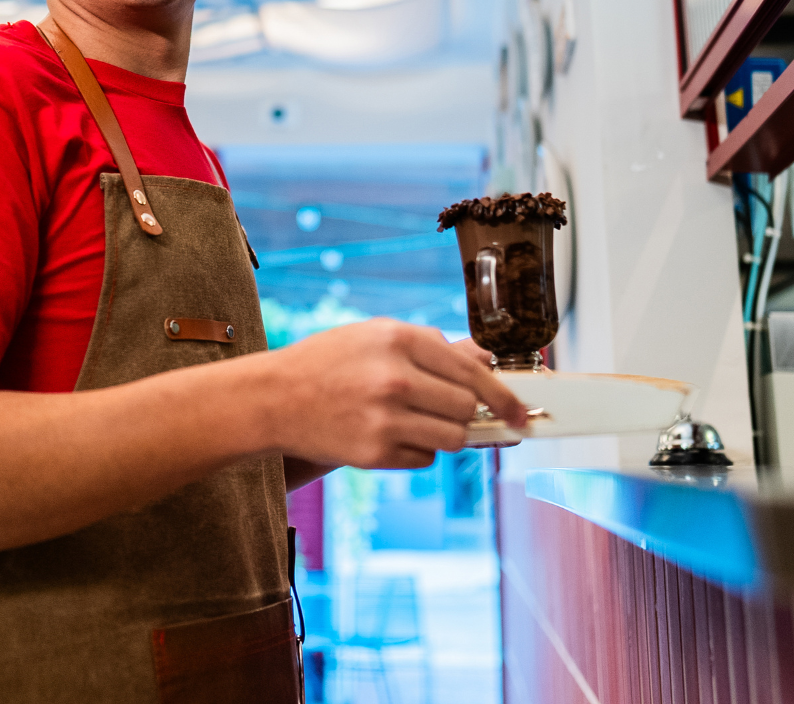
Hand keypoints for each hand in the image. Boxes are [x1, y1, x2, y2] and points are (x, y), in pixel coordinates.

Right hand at [261, 319, 527, 468]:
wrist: (273, 398)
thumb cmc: (329, 362)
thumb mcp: (377, 335)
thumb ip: (432, 347)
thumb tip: (488, 363)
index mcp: (400, 340)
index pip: (472, 372)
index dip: (504, 396)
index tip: (520, 411)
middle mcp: (396, 379)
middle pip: (467, 408)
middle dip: (468, 413)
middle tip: (452, 410)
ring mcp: (385, 420)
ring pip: (453, 438)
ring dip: (447, 434)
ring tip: (419, 421)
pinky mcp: (374, 454)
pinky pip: (424, 459)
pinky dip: (418, 451)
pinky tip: (390, 434)